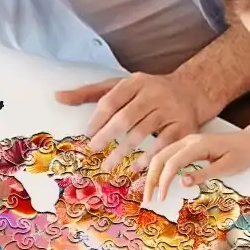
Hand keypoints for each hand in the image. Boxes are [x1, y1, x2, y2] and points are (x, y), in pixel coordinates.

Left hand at [55, 71, 204, 170]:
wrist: (192, 91)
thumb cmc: (147, 92)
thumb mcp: (121, 86)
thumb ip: (90, 93)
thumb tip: (57, 97)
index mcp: (135, 82)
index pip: (111, 100)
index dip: (97, 119)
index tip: (87, 135)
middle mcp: (153, 93)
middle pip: (125, 117)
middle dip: (107, 137)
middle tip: (92, 151)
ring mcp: (169, 109)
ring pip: (142, 132)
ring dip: (123, 151)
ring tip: (108, 165)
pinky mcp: (183, 126)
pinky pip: (163, 144)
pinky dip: (148, 157)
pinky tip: (135, 167)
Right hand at [143, 129, 249, 202]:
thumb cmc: (243, 154)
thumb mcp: (227, 168)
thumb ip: (203, 174)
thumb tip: (182, 182)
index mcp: (198, 145)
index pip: (172, 163)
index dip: (163, 181)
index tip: (160, 199)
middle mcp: (189, 140)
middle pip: (160, 157)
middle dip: (151, 178)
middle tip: (147, 199)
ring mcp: (188, 141)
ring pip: (162, 155)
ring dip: (153, 173)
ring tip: (149, 192)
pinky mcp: (189, 146)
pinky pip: (169, 155)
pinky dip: (160, 168)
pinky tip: (158, 180)